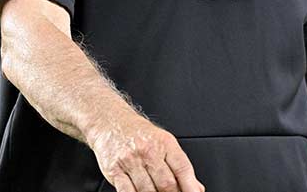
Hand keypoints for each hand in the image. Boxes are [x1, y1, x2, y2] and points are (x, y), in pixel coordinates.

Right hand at [88, 108, 204, 191]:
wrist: (110, 122)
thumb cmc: (139, 134)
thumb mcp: (164, 143)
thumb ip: (180, 166)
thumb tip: (196, 188)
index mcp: (165, 143)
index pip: (182, 168)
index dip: (190, 186)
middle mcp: (148, 150)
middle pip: (166, 183)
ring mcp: (130, 160)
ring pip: (148, 191)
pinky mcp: (114, 170)